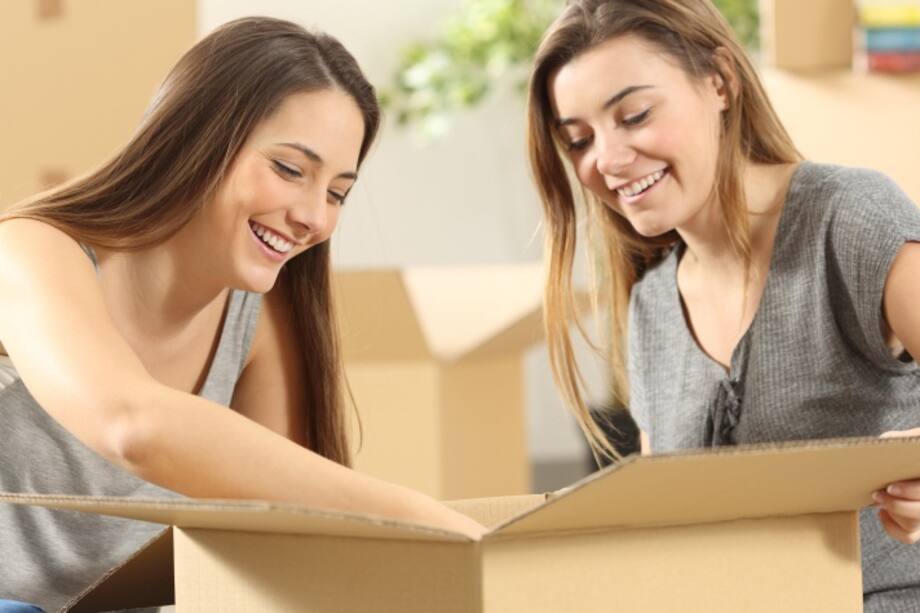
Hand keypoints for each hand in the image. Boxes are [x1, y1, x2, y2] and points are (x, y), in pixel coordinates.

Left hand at [874, 429, 919, 543]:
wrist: (911, 460)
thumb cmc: (914, 447)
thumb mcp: (914, 439)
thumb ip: (903, 440)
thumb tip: (887, 441)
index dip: (909, 492)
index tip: (890, 487)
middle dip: (897, 505)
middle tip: (877, 494)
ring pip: (915, 526)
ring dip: (893, 514)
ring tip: (878, 498)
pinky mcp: (917, 524)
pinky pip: (908, 536)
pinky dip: (892, 527)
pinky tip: (882, 512)